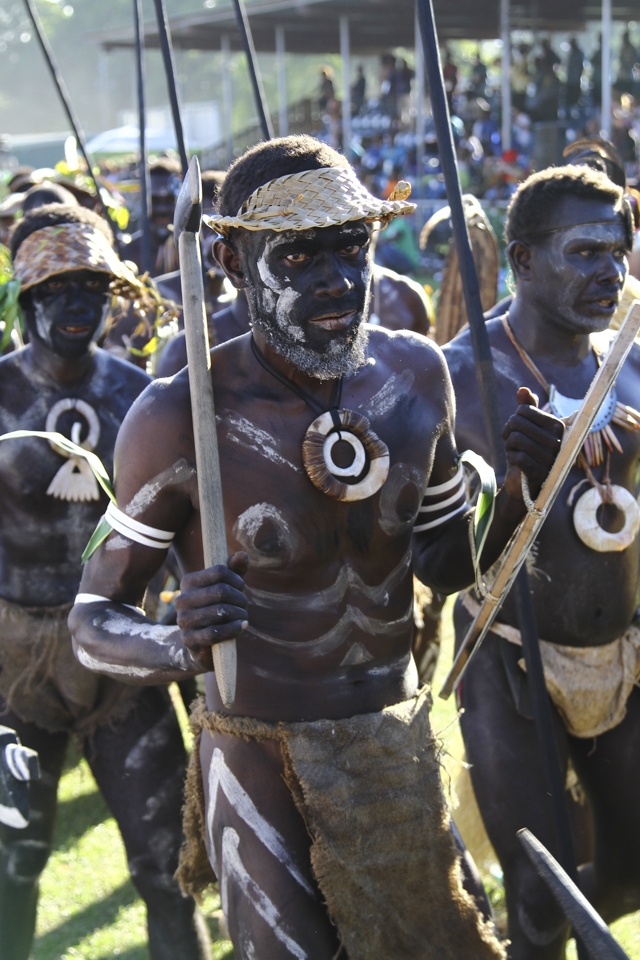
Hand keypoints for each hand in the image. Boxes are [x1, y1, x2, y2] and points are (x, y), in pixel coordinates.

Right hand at [175, 552, 248, 669]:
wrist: (201, 643)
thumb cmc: (216, 609)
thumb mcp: (227, 588)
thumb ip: (235, 571)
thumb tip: (243, 555)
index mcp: (188, 582)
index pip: (219, 571)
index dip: (236, 579)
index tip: (240, 587)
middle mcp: (181, 599)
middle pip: (221, 591)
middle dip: (240, 598)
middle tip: (244, 605)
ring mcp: (183, 620)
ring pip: (220, 611)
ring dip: (239, 614)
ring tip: (243, 617)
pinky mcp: (188, 640)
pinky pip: (215, 632)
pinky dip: (233, 629)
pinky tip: (241, 626)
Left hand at [502, 387, 563, 499]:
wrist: (525, 483)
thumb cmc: (527, 451)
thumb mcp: (527, 429)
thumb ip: (527, 408)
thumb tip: (523, 389)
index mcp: (558, 426)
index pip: (524, 409)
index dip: (514, 418)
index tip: (514, 429)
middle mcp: (558, 441)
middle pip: (517, 422)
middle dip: (508, 432)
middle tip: (510, 441)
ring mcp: (551, 458)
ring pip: (516, 439)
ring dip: (509, 446)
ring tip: (513, 451)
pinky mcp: (541, 473)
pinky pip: (518, 457)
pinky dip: (511, 458)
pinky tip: (515, 462)